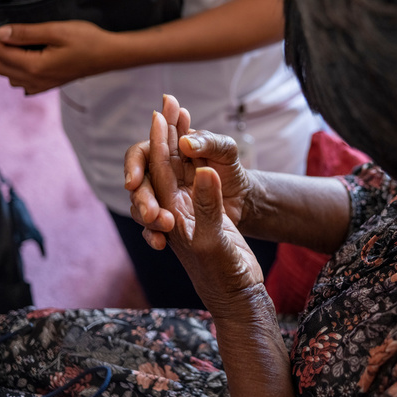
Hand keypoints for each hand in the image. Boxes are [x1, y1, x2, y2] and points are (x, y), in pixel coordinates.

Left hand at [0, 21, 112, 93]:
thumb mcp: (56, 30)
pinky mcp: (50, 85)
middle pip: (2, 66)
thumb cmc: (88, 40)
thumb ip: (26, 32)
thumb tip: (0, 33)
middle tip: (12, 31)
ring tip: (21, 44)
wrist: (110, 54)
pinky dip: (20, 72)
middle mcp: (37, 80)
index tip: (2, 22)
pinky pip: (24, 84)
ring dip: (9, 60)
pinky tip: (31, 59)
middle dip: (1, 48)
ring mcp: (44, 85)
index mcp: (36, 66)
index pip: (1, 53)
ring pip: (11, 76)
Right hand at [125, 94, 253, 248]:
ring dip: (146, 218)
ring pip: (140, 207)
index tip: (134, 181)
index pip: (140, 154)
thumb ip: (209, 142)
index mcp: (167, 150)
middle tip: (151, 213)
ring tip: (164, 225)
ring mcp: (163, 198)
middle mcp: (159, 174)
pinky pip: (152, 229)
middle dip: (141, 198)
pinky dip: (152, 235)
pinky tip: (160, 243)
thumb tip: (185, 143)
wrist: (243, 198)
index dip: (133, 166)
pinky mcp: (169, 218)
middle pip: (138, 184)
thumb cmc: (232, 169)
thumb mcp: (227, 150)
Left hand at [146, 102, 262, 308]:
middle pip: (166, 162)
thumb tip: (203, 170)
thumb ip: (206, 205)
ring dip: (179, 139)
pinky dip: (197, 155)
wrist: (238, 294)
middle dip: (165, 132)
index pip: (161, 171)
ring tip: (181, 112)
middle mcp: (177, 207)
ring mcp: (191, 209)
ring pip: (180, 167)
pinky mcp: (207, 212)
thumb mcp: (213, 240)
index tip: (159, 113)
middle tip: (168, 102)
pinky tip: (200, 142)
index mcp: (173, 212)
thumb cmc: (223, 273)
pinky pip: (197, 177)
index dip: (159, 141)